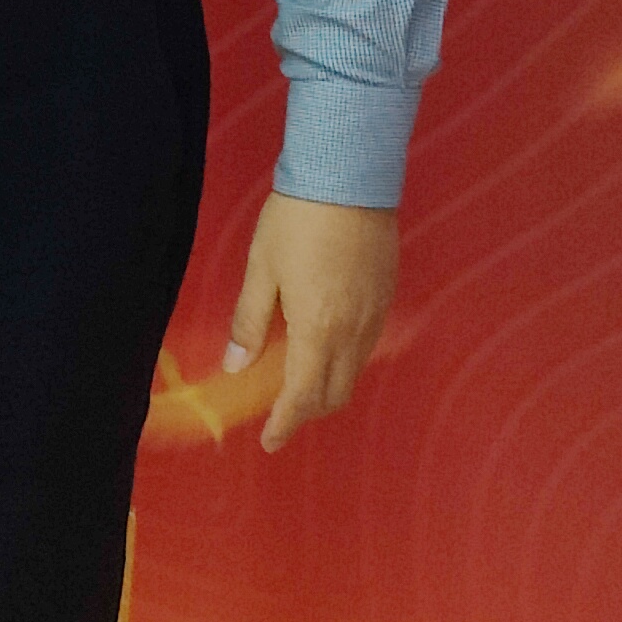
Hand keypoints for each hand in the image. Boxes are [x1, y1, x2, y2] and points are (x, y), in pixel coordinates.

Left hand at [225, 190, 397, 451]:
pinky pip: (366, 348)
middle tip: (277, 413)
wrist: (349, 180)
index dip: (286, 423)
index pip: (302, 395)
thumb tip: (235, 364)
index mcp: (318, 329)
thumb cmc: (296, 220)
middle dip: (306, 411)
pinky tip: (322, 347)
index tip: (270, 441)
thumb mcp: (261, 269)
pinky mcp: (386, 299)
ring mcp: (375, 317)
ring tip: (295, 383)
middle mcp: (353, 332)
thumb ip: (249, 320)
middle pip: (334, 393)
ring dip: (326, 388)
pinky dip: (343, 362)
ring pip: (353, 373)